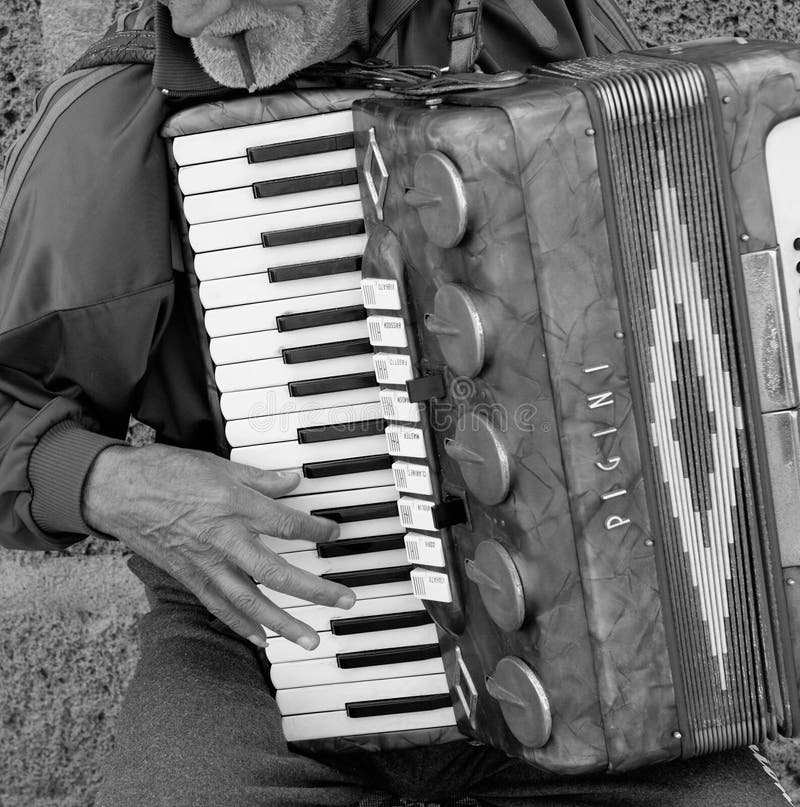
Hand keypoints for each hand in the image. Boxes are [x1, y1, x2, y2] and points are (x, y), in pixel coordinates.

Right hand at [82, 443, 353, 649]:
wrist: (117, 491)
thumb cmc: (165, 471)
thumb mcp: (217, 464)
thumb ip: (258, 478)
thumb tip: (292, 480)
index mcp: (234, 506)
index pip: (287, 523)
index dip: (317, 530)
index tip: (336, 534)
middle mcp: (224, 539)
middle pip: (277, 572)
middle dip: (315, 590)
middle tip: (345, 602)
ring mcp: (206, 563)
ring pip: (250, 601)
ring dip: (283, 623)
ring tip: (310, 640)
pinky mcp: (188, 577)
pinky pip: (218, 607)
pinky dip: (240, 625)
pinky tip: (261, 640)